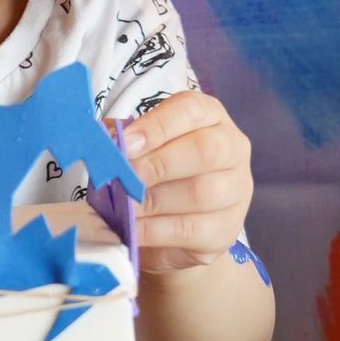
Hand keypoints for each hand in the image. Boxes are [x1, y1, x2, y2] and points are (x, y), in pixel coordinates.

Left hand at [120, 90, 253, 275]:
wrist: (175, 230)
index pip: (191, 110)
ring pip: (201, 193)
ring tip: (123, 206)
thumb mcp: (140, 148)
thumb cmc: (155, 175)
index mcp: (210, 117)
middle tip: (124, 177)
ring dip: (153, 200)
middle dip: (158, 164)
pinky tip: (133, 229)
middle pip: (205, 150)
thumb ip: (125, 140)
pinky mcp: (226, 229)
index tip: (125, 143)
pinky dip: (155, 230)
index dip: (157, 125)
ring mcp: (236, 191)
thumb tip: (103, 141)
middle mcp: (232, 149)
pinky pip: (191, 229)